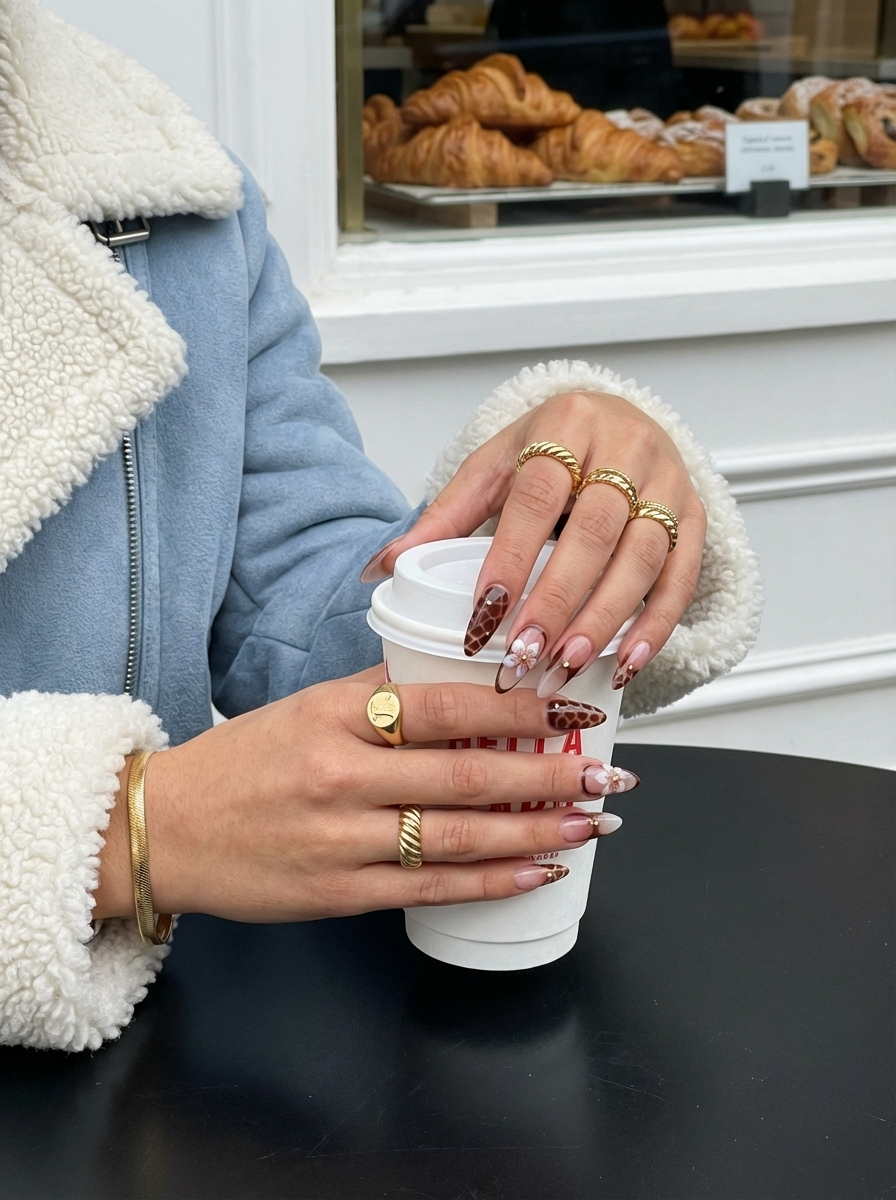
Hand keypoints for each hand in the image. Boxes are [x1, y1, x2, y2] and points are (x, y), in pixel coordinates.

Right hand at [92, 667, 636, 922]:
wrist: (166, 829)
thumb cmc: (241, 763)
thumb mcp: (306, 706)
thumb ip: (381, 696)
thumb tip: (465, 683)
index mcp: (335, 716)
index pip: (444, 706)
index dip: (518, 709)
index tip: (571, 709)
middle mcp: (341, 776)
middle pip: (464, 775)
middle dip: (547, 776)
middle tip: (605, 772)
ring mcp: (342, 840)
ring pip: (458, 837)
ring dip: (535, 831)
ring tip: (590, 823)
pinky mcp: (342, 893)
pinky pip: (431, 887)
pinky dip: (491, 881)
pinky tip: (538, 869)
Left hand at [361, 391, 705, 692]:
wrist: (621, 420)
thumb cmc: (553, 447)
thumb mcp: (494, 467)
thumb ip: (445, 517)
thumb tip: (378, 566)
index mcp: (566, 425)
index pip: (538, 496)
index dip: (511, 559)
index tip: (483, 616)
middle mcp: (626, 447)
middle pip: (595, 532)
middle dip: (557, 602)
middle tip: (523, 657)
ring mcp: (668, 482)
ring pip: (643, 558)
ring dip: (604, 620)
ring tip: (565, 666)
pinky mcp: (695, 518)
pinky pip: (682, 577)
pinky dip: (655, 626)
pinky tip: (626, 662)